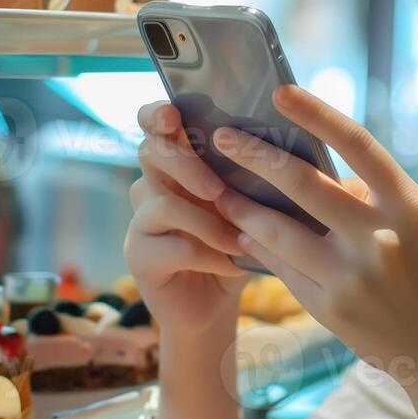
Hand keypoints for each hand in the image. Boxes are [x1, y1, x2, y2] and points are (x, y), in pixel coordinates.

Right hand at [124, 102, 249, 339]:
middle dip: (185, 164)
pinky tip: (235, 264)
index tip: (173, 115)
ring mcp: (141, 221)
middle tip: (217, 189)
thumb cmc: (238, 244)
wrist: (218, 304)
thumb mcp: (249, 205)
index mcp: (178, 163)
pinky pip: (173, 246)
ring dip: (208, 221)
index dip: (157, 113)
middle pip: (150, 152)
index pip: (154, 123)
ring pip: (161, 203)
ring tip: (241, 239)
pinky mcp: (139, 256)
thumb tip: (278, 151)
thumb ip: (251, 177)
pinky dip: (210, 254)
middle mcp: (152, 185)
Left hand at [208, 85, 417, 393]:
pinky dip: (260, 247)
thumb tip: (320, 174)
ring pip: (278, 229)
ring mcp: (352, 276)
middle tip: (223, 138)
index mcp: (410, 205)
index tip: (281, 92)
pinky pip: (283, 268)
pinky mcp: (330, 309)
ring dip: (241, 206)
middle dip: (255, 156)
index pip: (357, 145)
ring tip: (218, 192)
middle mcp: (381, 237)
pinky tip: (243, 233)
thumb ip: (374, 199)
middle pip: (303, 183)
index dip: (317, 114)